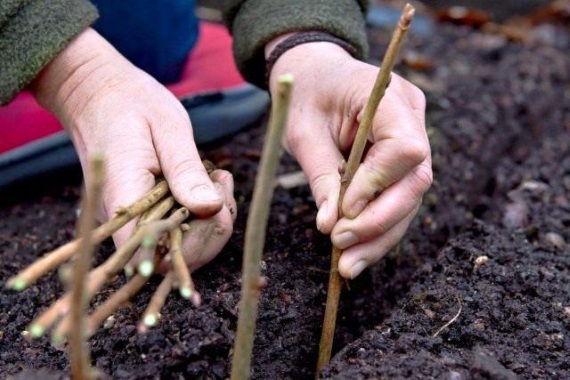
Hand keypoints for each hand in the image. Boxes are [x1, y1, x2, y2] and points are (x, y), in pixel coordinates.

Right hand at [32, 28, 235, 270]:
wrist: (96, 92)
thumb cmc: (131, 103)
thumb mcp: (167, 128)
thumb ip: (186, 171)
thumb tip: (210, 208)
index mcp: (124, 198)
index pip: (154, 254)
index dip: (192, 248)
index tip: (218, 208)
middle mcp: (123, 219)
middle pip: (171, 259)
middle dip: (212, 231)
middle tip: (224, 186)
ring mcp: (132, 218)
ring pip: (177, 248)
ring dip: (211, 222)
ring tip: (220, 180)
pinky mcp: (142, 213)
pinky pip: (174, 230)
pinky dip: (201, 214)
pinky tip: (212, 183)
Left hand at [267, 37, 431, 278]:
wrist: (316, 74)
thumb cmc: (305, 95)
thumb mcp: (302, 132)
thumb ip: (321, 176)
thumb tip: (330, 226)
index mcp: (389, 97)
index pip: (404, 147)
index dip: (378, 183)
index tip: (344, 210)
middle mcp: (412, 118)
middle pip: (415, 180)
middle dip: (379, 221)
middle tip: (342, 248)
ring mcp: (413, 138)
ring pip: (409, 198)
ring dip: (379, 236)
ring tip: (348, 266)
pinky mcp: (403, 161)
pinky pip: (397, 199)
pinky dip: (377, 229)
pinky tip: (356, 255)